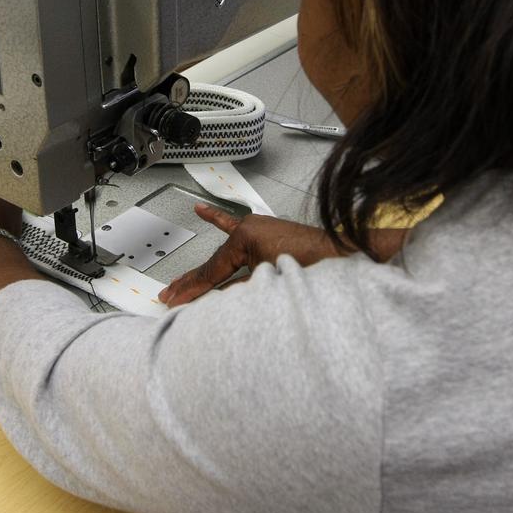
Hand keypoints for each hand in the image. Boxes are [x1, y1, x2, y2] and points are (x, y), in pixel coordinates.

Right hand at [158, 203, 339, 306]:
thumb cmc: (314, 266)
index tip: (175, 301)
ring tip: (179, 281)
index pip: (212, 270)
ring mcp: (256, 229)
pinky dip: (217, 220)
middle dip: (191, 282)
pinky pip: (235, 227)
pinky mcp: (265, 233)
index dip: (192, 289)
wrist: (342, 258)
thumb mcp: (269, 282)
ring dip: (203, 270)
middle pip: (214, 263)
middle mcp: (248, 229)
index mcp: (245, 237)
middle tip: (170, 296)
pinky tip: (203, 211)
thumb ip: (239, 291)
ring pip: (223, 255)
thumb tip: (214, 301)